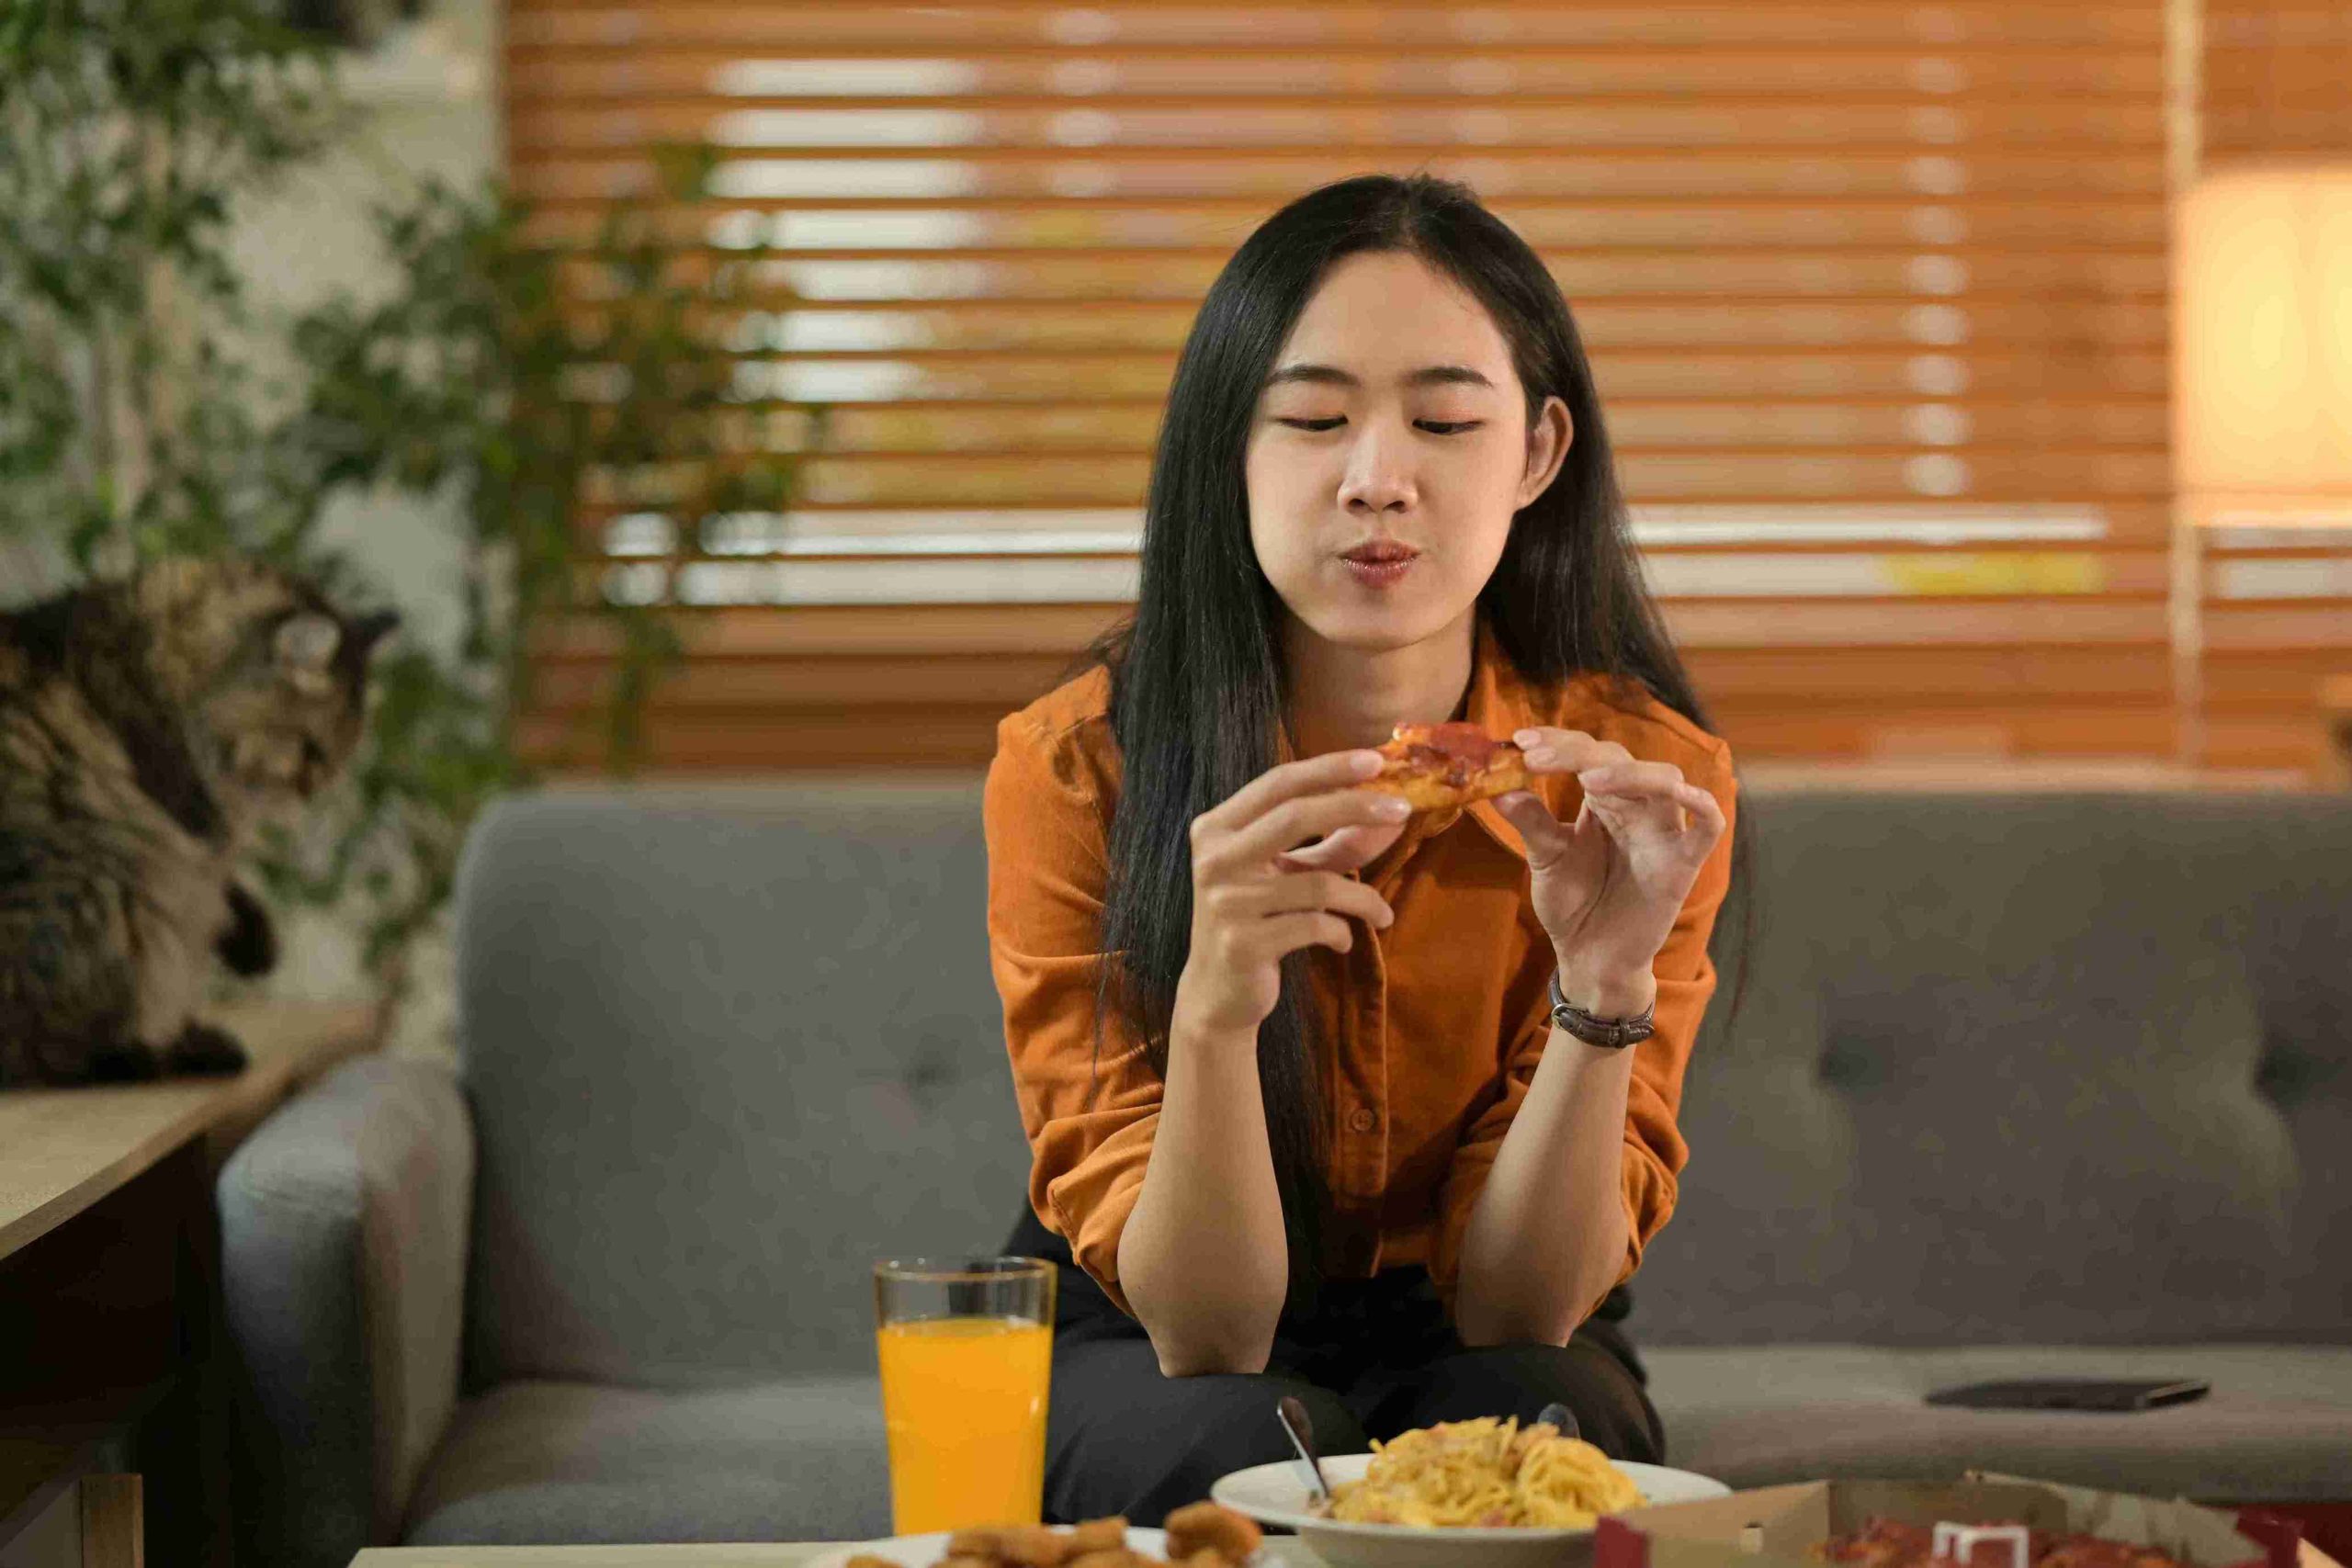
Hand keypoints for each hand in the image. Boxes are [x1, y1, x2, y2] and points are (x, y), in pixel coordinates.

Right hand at [1174, 749, 1410, 1038]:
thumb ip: (1330, 843)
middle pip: (1294, 816)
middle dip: (1355, 807)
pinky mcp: (1243, 943)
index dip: (1329, 768)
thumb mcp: (1286, 873)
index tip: (1376, 760)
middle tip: (1402, 809)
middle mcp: (1214, 858)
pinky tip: (1343, 942)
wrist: (1219, 990)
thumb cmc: (1258, 919)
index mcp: (1217, 828)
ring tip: (1382, 914)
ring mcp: (1225, 901)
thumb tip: (1388, 812)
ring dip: (1363, 899)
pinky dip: (1342, 932)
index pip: (1279, 783)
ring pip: (1317, 883)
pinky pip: (1315, 925)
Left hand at [1492, 728, 1726, 1014]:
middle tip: (1536, 759)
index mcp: (1604, 800)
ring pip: (1665, 780)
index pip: (1588, 754)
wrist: (1591, 956)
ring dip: (1630, 773)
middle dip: (1578, 753)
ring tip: (1586, 780)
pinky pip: (1707, 825)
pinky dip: (1700, 803)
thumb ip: (1530, 821)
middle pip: (1621, 759)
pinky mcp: (1683, 863)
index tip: (1520, 741)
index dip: (1558, 741)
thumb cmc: (1573, 902)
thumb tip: (1497, 786)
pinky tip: (1679, 793)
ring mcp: (1663, 832)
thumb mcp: (1545, 857)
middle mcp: (1636, 808)